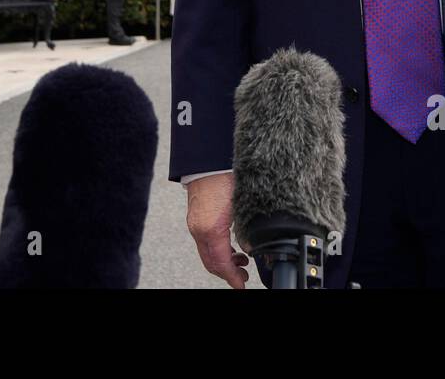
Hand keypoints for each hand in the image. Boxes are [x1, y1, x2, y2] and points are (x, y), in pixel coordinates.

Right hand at [185, 172, 248, 288]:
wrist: (208, 159)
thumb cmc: (225, 177)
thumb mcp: (242, 207)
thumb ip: (245, 231)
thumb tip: (249, 248)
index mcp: (211, 229)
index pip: (220, 263)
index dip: (232, 278)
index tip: (241, 285)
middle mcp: (199, 229)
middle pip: (211, 262)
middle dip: (227, 273)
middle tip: (243, 277)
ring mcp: (195, 223)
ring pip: (207, 253)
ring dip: (223, 261)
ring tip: (241, 260)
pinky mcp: (195, 217)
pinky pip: (205, 241)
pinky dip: (217, 250)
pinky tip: (230, 246)